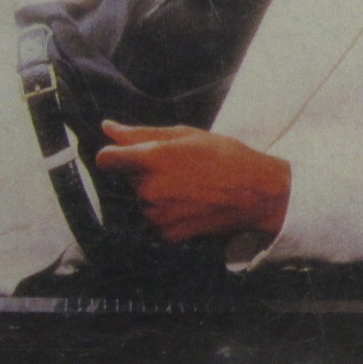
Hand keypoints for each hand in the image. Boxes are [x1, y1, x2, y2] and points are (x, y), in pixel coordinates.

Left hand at [93, 121, 291, 242]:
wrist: (256, 194)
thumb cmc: (224, 157)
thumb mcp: (185, 135)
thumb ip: (141, 133)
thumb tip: (107, 128)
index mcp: (152, 159)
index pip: (106, 160)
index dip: (114, 156)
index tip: (127, 156)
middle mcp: (149, 189)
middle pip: (127, 180)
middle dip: (143, 174)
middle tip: (177, 169)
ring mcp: (157, 215)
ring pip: (140, 201)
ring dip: (155, 195)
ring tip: (187, 187)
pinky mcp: (166, 235)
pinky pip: (154, 221)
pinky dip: (166, 214)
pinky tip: (189, 205)